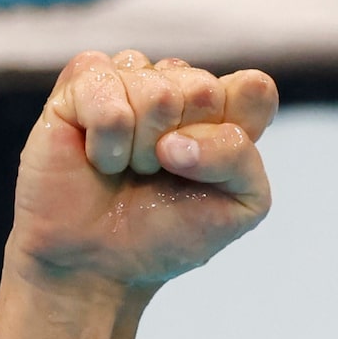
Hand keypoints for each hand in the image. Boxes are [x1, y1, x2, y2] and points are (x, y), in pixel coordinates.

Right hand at [9, 50, 278, 295]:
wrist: (99, 261)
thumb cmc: (167, 232)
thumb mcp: (236, 206)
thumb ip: (240, 158)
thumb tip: (176, 140)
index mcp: (226, 111)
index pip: (255, 91)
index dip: (231, 139)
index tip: (209, 173)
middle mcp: (180, 84)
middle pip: (204, 89)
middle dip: (184, 150)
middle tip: (159, 174)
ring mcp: (131, 77)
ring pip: (156, 92)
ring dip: (141, 151)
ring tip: (128, 168)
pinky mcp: (82, 79)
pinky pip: (104, 90)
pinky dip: (106, 140)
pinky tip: (98, 156)